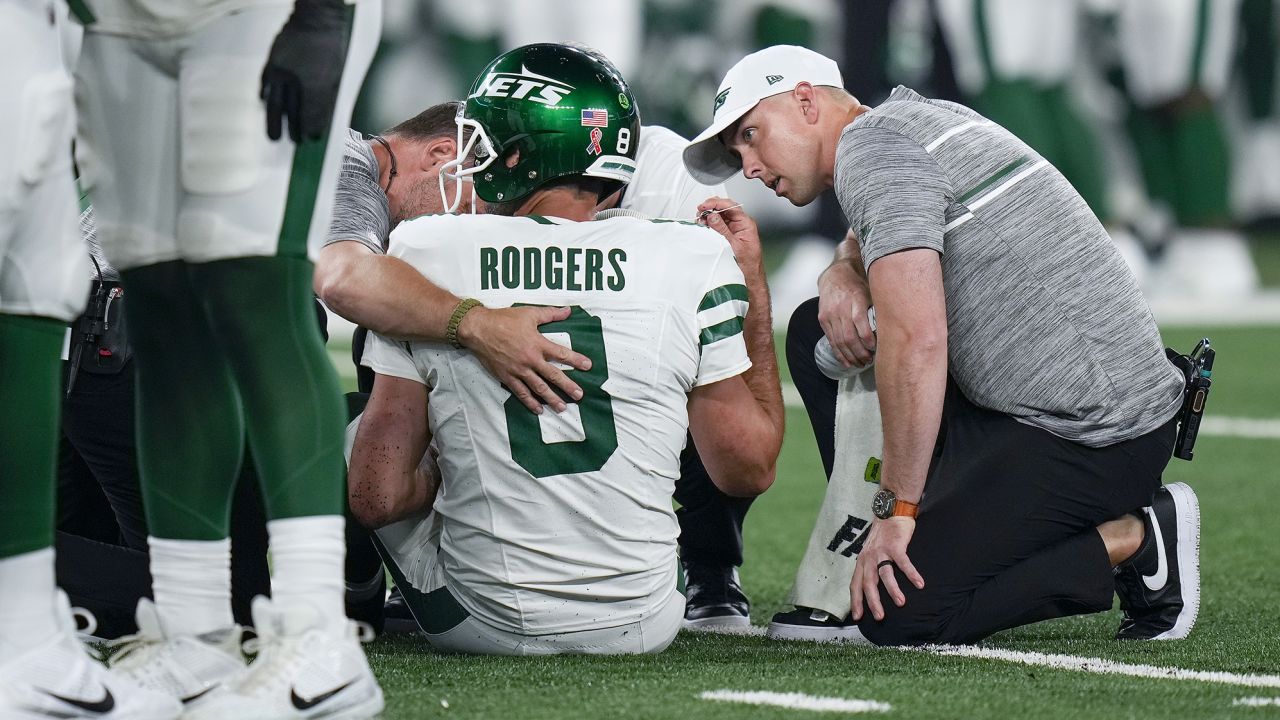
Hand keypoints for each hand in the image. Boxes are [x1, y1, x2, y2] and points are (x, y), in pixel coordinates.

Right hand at [260, 1, 347, 141]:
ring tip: (273, 137)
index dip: (311, 129)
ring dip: (274, 122)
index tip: (312, 139)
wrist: (317, 19)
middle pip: (292, 112)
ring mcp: (281, 71)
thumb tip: (322, 119)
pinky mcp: (272, 62)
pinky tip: (265, 104)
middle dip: (293, 130)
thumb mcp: (336, 75)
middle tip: (294, 143)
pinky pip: (265, 84)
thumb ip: (327, 97)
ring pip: (275, 103)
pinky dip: (265, 96)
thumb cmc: (332, 47)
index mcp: (317, 84)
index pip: (312, 114)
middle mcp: (296, 80)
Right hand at [457, 305, 591, 414]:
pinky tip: (538, 409)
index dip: (575, 360)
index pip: (561, 354)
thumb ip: (550, 314)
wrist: (478, 329)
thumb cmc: (503, 319)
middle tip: (580, 395)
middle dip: (568, 386)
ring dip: (551, 398)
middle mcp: (530, 359)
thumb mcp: (529, 313)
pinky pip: (521, 392)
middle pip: (553, 375)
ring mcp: (518, 370)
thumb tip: (568, 311)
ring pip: (538, 388)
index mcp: (537, 343)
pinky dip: (530, 402)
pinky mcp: (507, 377)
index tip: (588, 366)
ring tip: (562, 407)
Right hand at [696, 197, 762, 275]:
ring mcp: (734, 228)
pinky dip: (710, 223)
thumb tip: (712, 216)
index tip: (704, 206)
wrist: (750, 276)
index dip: (716, 203)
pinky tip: (704, 225)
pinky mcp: (729, 234)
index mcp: (746, 223)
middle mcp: (740, 224)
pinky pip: (718, 224)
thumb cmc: (748, 263)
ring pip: (720, 215)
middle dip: (711, 207)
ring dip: (709, 215)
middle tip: (700, 212)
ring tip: (700, 220)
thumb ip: (722, 230)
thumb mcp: (733, 245)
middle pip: (725, 208)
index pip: (731, 206)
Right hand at [817, 261, 874, 367]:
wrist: (835, 275)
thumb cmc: (857, 283)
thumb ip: (879, 307)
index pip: (860, 324)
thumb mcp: (871, 290)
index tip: (876, 349)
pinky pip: (831, 340)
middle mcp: (841, 308)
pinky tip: (846, 361)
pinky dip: (839, 353)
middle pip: (849, 337)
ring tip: (860, 364)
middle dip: (860, 352)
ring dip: (850, 356)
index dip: (868, 340)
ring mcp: (830, 314)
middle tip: (869, 360)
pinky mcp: (823, 319)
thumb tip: (895, 325)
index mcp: (855, 299)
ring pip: (839, 341)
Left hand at [850, 517, 924, 621]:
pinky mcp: (896, 546)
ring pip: (885, 574)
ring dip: (893, 590)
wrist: (890, 512)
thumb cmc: (882, 536)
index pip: (855, 585)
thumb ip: (870, 568)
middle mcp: (868, 558)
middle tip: (880, 617)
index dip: (856, 601)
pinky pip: (904, 563)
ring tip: (901, 603)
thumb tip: (870, 587)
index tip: (857, 617)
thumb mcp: (870, 552)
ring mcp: (882, 552)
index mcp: (861, 562)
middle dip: (873, 602)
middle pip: (868, 583)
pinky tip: (919, 584)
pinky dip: (911, 574)